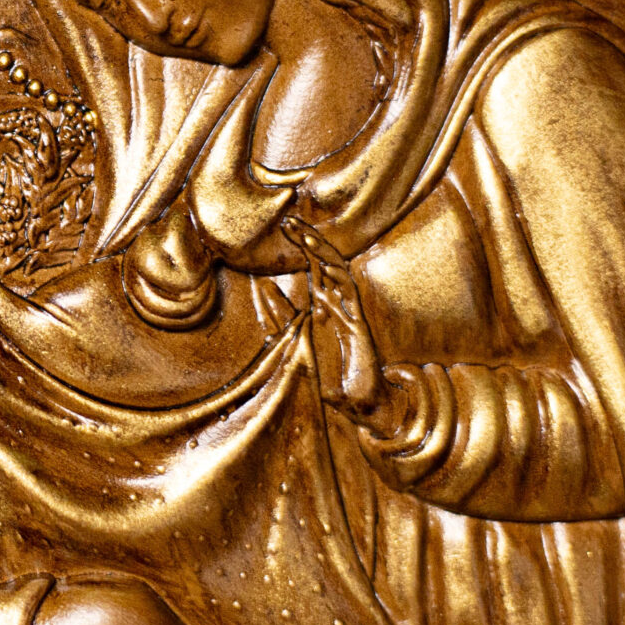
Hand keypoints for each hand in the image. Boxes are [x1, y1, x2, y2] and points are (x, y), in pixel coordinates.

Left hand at [300, 237, 404, 436]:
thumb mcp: (296, 339)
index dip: (302, 244)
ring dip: (323, 256)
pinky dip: (338, 283)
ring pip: (340, 275)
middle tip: (291, 221)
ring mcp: (350, 314)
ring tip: (306, 238)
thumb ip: (282, 315)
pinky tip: (324, 270)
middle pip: (326, 263)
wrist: (356, 402)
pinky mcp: (359, 329)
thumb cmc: (329, 372)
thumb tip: (265, 287)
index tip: (285, 225)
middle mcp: (338, 304)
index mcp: (324, 303)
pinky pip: (350, 300)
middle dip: (310, 241)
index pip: (313, 265)